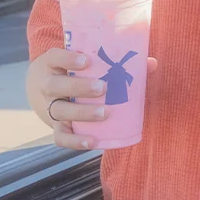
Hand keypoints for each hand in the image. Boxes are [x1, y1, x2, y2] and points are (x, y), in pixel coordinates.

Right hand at [26, 48, 155, 150]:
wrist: (51, 89)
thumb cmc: (78, 72)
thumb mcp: (88, 62)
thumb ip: (119, 62)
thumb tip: (151, 63)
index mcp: (54, 64)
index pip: (55, 57)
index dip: (67, 58)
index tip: (86, 60)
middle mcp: (48, 86)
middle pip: (55, 86)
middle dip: (79, 87)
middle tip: (102, 88)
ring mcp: (50, 107)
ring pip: (59, 111)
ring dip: (82, 113)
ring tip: (104, 113)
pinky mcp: (56, 126)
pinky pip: (61, 137)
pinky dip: (75, 141)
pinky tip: (93, 142)